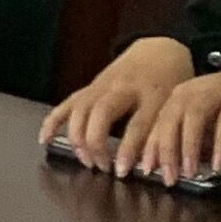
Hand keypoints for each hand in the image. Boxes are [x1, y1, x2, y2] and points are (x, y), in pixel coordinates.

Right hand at [43, 37, 195, 167]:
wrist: (160, 50)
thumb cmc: (171, 84)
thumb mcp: (175, 107)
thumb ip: (164, 135)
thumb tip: (154, 168)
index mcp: (152, 95)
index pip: (137, 125)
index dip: (128, 150)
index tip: (122, 171)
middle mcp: (124, 88)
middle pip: (101, 113)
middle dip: (96, 143)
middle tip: (101, 167)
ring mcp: (103, 85)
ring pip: (81, 108)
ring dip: (78, 137)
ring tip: (85, 160)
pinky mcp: (89, 87)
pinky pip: (67, 103)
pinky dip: (53, 121)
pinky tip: (45, 139)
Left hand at [120, 64, 220, 183]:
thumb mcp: (202, 124)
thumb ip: (187, 141)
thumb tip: (171, 168)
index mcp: (176, 99)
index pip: (157, 125)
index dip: (150, 149)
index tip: (145, 173)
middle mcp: (189, 92)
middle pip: (171, 121)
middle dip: (167, 152)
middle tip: (169, 179)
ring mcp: (213, 91)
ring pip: (194, 119)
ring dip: (190, 148)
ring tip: (190, 173)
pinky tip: (219, 165)